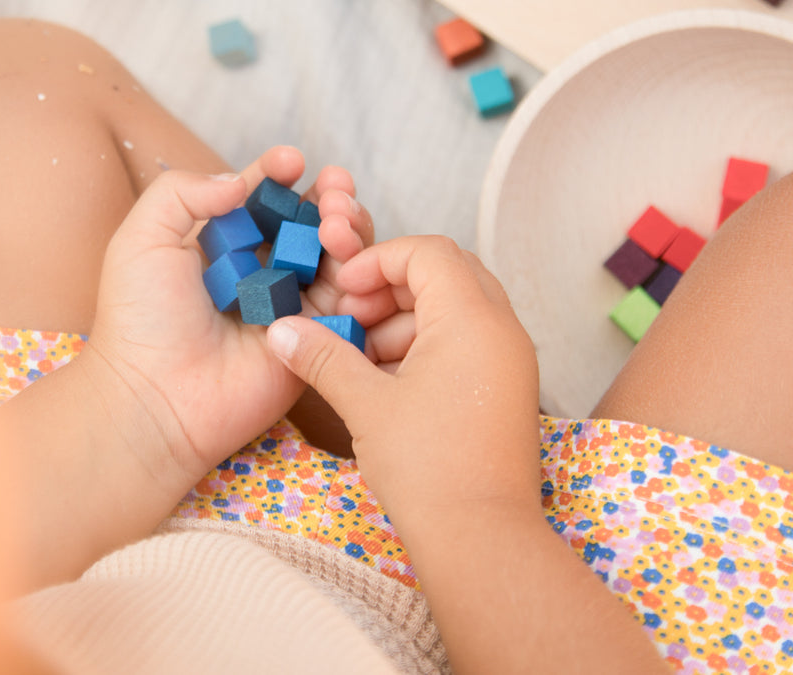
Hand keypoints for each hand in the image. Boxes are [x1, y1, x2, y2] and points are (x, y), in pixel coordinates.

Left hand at [83, 146, 374, 488]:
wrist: (154, 398)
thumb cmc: (140, 319)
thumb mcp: (143, 238)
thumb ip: (183, 192)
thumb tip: (238, 180)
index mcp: (222, 243)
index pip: (262, 197)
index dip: (280, 173)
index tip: (292, 160)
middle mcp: (260, 270)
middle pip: (310, 221)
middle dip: (329, 197)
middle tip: (334, 188)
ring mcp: (290, 305)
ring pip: (337, 257)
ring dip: (349, 229)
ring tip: (339, 223)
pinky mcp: (313, 340)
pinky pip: (349, 305)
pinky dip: (359, 278)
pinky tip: (348, 264)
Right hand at [264, 235, 540, 530]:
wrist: (482, 540)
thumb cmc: (428, 468)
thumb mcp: (365, 403)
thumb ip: (322, 356)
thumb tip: (281, 331)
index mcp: (473, 318)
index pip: (428, 251)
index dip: (377, 261)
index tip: (343, 293)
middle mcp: (503, 329)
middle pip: (446, 273)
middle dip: (391, 288)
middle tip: (351, 320)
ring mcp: (511, 361)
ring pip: (456, 309)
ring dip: (405, 320)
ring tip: (361, 359)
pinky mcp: (507, 390)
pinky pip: (468, 343)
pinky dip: (427, 346)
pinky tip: (387, 382)